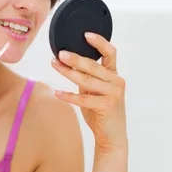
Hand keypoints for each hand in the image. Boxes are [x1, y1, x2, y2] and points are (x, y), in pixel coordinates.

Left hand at [51, 32, 126, 153]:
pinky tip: (57, 92)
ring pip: (87, 80)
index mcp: (114, 75)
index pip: (110, 53)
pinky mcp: (107, 106)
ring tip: (54, 65)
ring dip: (68, 73)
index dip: (99, 42)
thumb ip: (88, 77)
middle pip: (93, 66)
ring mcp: (113, 94)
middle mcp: (116, 82)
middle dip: (75, 58)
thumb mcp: (96, 91)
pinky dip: (69, 96)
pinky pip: (83, 99)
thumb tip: (69, 62)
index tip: (85, 34)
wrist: (112, 137)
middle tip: (60, 53)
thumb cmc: (102, 112)